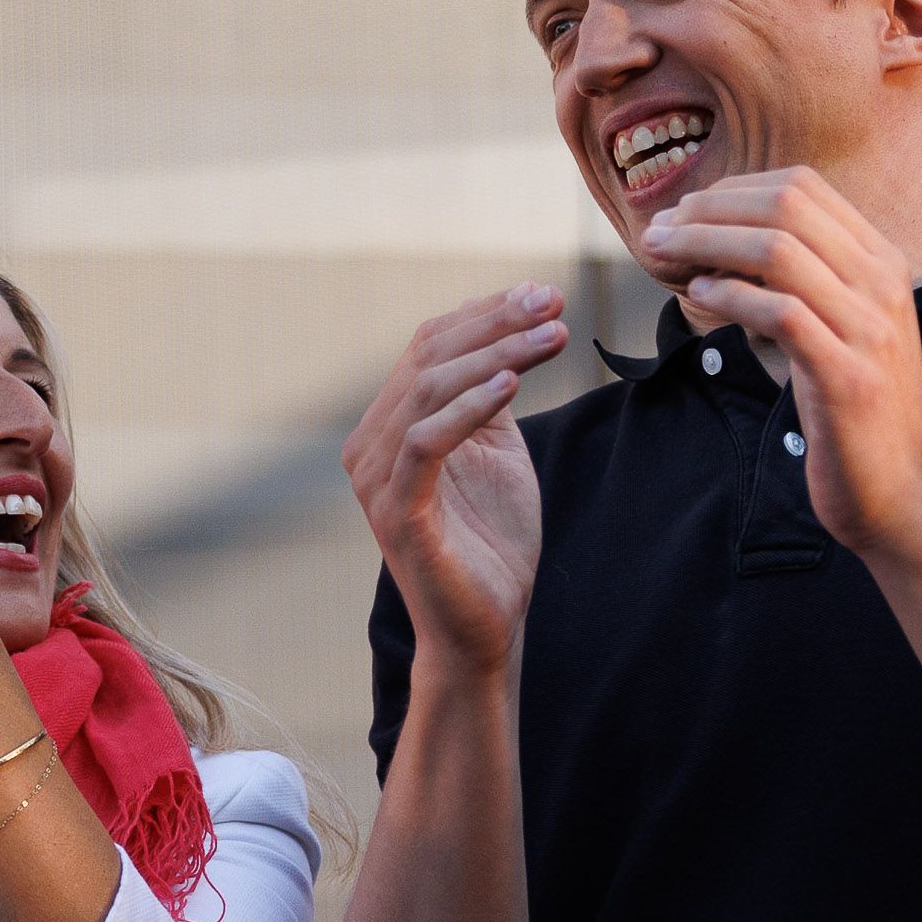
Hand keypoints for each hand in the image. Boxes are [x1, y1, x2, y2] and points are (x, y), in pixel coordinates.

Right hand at [342, 284, 567, 673]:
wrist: (483, 627)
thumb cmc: (490, 542)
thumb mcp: (496, 449)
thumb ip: (489, 392)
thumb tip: (502, 321)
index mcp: (388, 426)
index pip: (429, 346)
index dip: (485, 313)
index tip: (545, 293)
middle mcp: (369, 446)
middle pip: (429, 359)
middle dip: (496, 323)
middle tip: (553, 301)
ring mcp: (377, 481)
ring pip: (429, 391)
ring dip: (496, 356)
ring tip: (550, 336)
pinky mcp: (397, 514)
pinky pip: (426, 444)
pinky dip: (468, 408)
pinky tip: (513, 385)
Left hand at [642, 168, 921, 558]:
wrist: (904, 493)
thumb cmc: (855, 411)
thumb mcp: (839, 329)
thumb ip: (802, 281)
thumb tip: (722, 243)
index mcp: (882, 261)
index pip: (802, 187)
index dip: (732, 189)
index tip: (684, 212)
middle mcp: (883, 282)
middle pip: (785, 207)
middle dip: (709, 210)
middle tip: (658, 231)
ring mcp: (870, 328)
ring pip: (778, 250)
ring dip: (705, 245)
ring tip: (662, 257)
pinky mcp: (848, 376)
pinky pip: (781, 313)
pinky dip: (730, 297)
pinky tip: (698, 298)